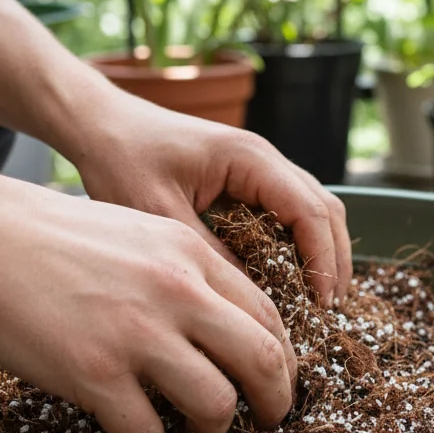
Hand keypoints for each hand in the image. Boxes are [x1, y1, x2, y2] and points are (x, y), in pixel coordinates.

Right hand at [0, 186, 297, 432]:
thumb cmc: (45, 235)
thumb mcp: (135, 233)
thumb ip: (180, 272)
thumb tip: (212, 325)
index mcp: (190, 255)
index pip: (268, 313)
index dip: (282, 358)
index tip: (274, 381)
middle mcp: (177, 292)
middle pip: (263, 360)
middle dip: (275, 402)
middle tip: (264, 421)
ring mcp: (138, 334)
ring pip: (216, 404)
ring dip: (214, 431)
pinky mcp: (95, 372)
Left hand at [60, 86, 352, 306]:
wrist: (99, 124)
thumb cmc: (122, 160)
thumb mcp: (160, 214)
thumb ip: (208, 253)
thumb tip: (250, 299)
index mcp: (249, 158)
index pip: (310, 211)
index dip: (323, 259)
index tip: (322, 303)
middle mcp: (264, 157)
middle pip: (325, 208)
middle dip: (334, 258)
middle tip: (330, 308)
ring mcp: (258, 165)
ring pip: (314, 207)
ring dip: (322, 250)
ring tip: (319, 298)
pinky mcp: (246, 177)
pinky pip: (289, 209)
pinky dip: (300, 242)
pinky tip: (290, 276)